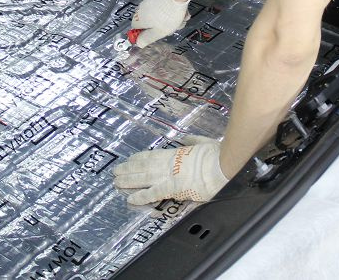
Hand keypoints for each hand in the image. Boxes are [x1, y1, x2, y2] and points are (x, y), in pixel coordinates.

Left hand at [112, 136, 227, 204]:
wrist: (222, 166)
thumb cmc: (216, 155)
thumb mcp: (203, 142)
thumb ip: (192, 141)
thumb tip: (185, 139)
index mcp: (175, 154)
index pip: (152, 156)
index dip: (139, 158)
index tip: (129, 160)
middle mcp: (168, 164)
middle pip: (143, 167)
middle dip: (128, 169)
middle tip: (115, 171)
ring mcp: (169, 176)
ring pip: (143, 178)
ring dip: (129, 180)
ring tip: (116, 182)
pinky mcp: (173, 188)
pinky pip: (153, 193)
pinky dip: (141, 196)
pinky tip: (130, 199)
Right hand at [130, 0, 190, 46]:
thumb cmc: (168, 14)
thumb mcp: (159, 32)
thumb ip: (147, 38)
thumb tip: (139, 43)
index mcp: (139, 18)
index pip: (136, 28)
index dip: (145, 34)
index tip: (155, 35)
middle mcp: (143, 8)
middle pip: (150, 22)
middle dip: (163, 26)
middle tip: (173, 27)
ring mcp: (151, 0)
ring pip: (161, 14)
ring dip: (172, 18)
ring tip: (182, 18)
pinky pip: (165, 6)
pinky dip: (173, 9)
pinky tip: (182, 11)